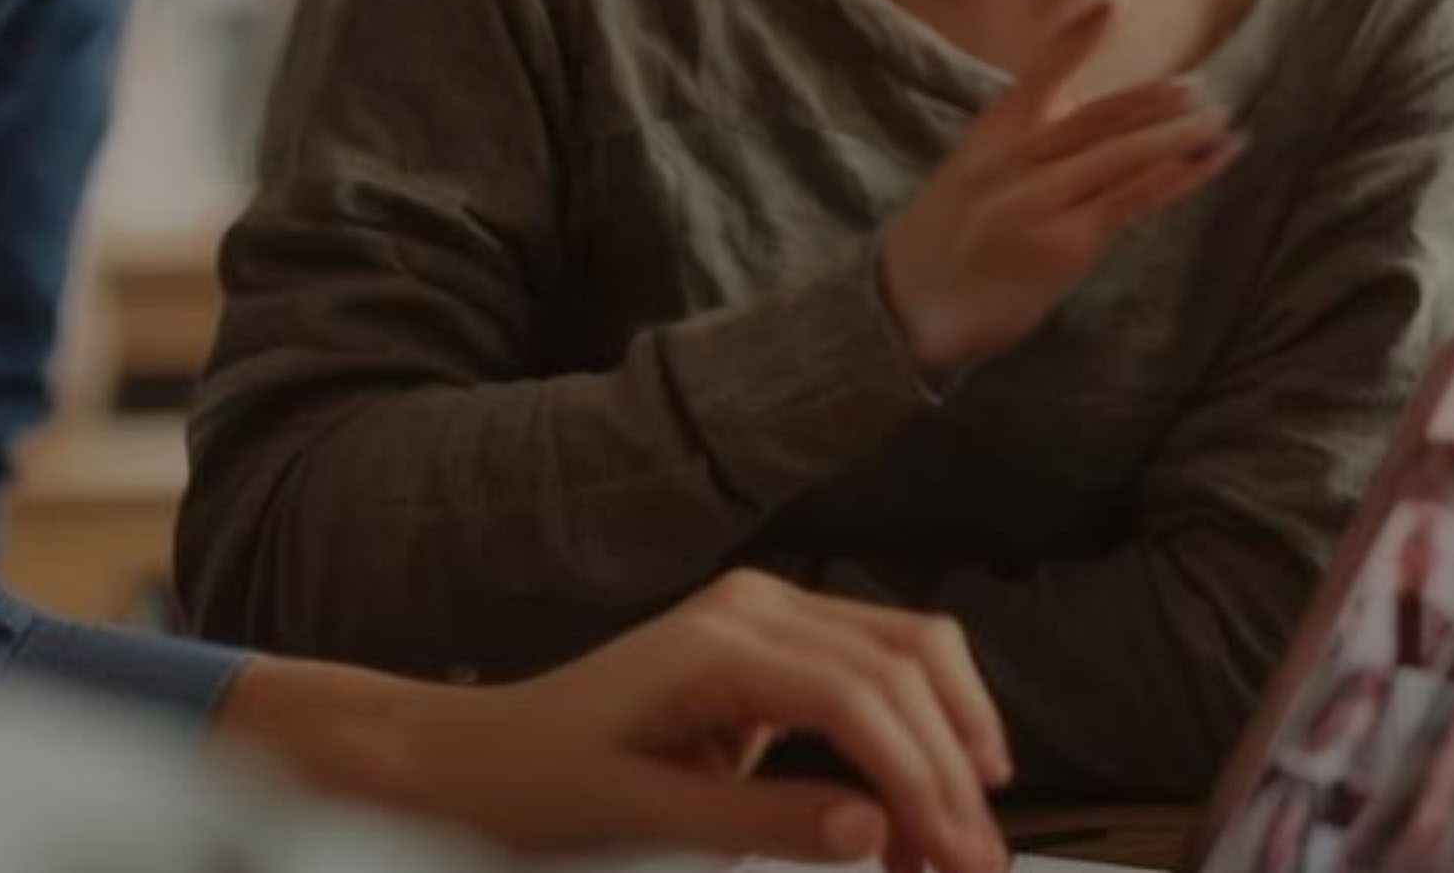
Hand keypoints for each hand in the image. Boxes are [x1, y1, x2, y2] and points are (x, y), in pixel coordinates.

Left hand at [230, 573, 1014, 872]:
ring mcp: (769, 611)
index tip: (951, 859)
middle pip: (907, 665)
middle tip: (978, 864)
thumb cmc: (540, 786)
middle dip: (954, 769)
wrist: (475, 751)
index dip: (922, 780)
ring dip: (954, 740)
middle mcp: (756, 606)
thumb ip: (761, 823)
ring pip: (912, 650)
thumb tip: (874, 829)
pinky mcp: (775, 638)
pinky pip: (880, 664)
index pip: (862, 699)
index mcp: (720, 644)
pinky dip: (920, 726)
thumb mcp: (640, 821)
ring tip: (963, 840)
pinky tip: (924, 802)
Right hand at [877, 1, 1233, 379]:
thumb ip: (1024, 143)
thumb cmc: (951, 240)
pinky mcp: (1063, 243)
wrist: (910, 306)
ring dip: (1178, 136)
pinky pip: (1127, 201)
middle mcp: (1014, 161)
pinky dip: (1172, 179)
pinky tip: (1204, 165)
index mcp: (991, 137)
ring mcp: (1038, 201)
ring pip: (1120, 155)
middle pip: (1096, 118)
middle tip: (1200, 89)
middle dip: (1154, 101)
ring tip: (1220, 124)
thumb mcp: (973, 174)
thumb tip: (1089, 111)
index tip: (1108, 7)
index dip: (1073, 42)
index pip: (1037, 78)